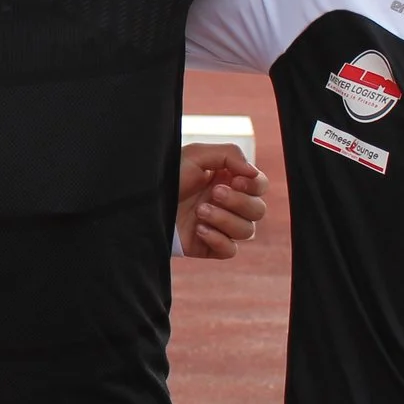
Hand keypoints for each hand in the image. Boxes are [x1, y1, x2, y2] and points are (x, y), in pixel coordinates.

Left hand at [177, 143, 268, 259]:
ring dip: (225, 219)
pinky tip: (199, 229)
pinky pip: (230, 250)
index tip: (235, 181)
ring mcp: (220, 226)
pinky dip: (218, 239)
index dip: (254, 185)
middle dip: (238, 202)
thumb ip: (229, 154)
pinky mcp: (209, 246)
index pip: (260, 186)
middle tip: (213, 193)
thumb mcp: (195, 155)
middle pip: (258, 210)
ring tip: (199, 211)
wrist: (144, 204)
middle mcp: (228, 204)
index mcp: (228, 181)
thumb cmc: (168, 176)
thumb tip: (252, 172)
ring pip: (247, 231)